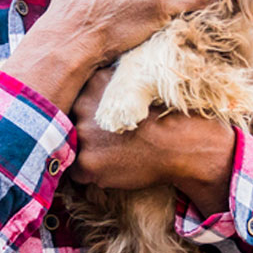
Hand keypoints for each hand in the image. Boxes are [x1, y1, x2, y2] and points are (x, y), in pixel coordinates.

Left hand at [71, 68, 234, 212]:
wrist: (181, 144)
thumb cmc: (167, 117)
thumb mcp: (138, 87)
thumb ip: (114, 85)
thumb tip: (102, 78)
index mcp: (95, 83)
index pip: (78, 98)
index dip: (87, 113)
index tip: (100, 122)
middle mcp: (82, 106)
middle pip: (72, 121)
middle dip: (85, 132)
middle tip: (106, 140)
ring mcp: (83, 135)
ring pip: (72, 147)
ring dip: (87, 153)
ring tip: (111, 156)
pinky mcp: (87, 162)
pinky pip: (76, 173)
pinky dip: (91, 174)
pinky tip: (111, 170)